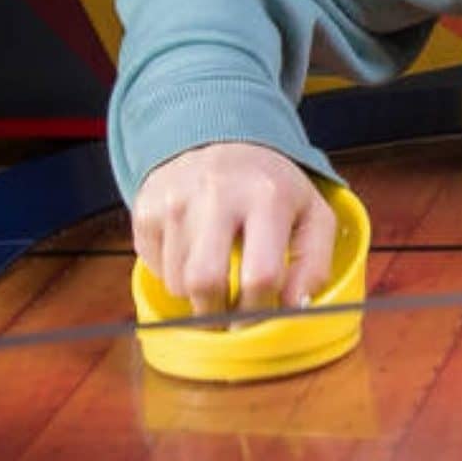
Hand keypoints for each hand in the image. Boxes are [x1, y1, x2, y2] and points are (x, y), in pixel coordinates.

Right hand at [131, 141, 335, 317]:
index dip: (261, 310)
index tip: (263, 320)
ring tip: (218, 271)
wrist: (220, 140)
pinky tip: (195, 252)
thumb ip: (315, 263)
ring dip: (199, 294)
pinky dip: (176, 274)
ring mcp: (175, 200)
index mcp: (267, 197)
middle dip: (219, 314)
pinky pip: (156, 268)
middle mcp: (216, 194)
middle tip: (232, 319)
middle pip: (206, 283)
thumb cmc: (271, 187)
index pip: (261, 275)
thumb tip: (295, 308)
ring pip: (178, 282)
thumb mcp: (312, 215)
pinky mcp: (146, 208)